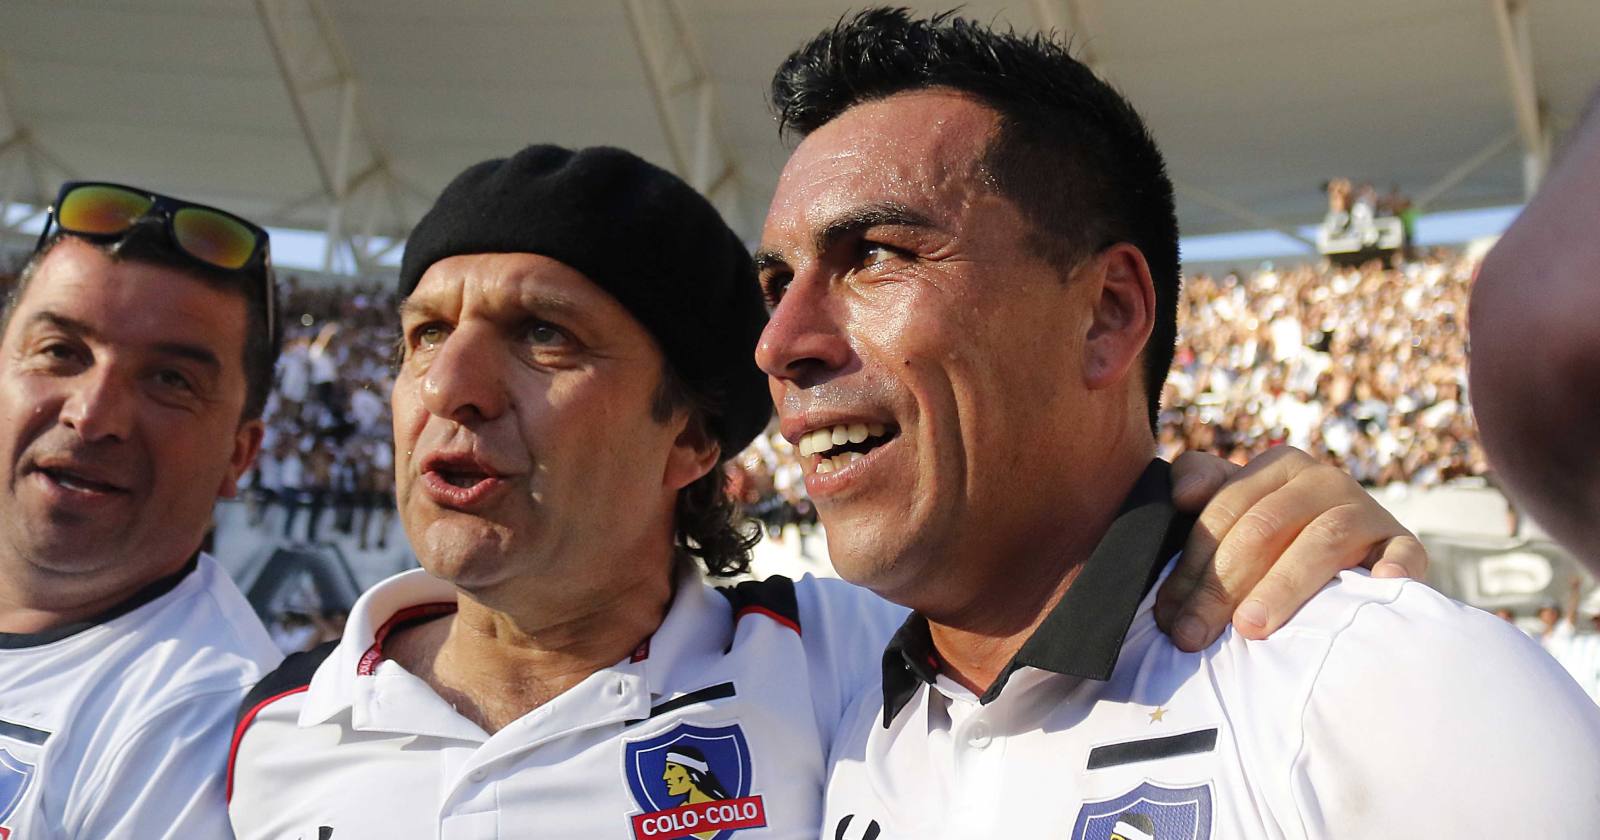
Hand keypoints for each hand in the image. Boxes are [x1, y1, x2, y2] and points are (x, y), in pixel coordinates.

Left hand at [1155, 446, 1427, 650]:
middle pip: (1264, 528)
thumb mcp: (1235, 507)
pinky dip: (1393, 568)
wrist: (1355, 558)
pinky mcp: (1402, 545)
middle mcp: (1323, 480)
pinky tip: (1377, 586)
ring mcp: (1367, 511)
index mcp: (1278, 467)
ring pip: (1321, 540)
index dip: (1191, 564)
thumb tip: (1181, 493)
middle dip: (1221, 586)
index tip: (1166, 615)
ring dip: (1283, 586)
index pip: (1225, 511)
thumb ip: (1201, 484)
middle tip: (1191, 635)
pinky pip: (1401, 553)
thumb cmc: (1275, 539)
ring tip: (1250, 627)